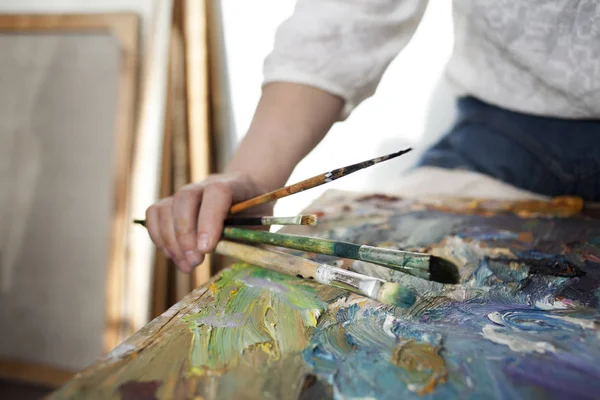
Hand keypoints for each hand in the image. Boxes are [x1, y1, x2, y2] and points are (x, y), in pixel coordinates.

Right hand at [144, 172, 271, 271]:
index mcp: (232, 185)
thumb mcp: (260, 224)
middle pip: (184, 200)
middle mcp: (204, 185)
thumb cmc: (253, 213)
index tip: (207, 249)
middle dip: (186, 236)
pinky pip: (154, 214)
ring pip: (165, 209)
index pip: (216, 193)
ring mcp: (185, 193)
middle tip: (195, 263)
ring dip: (171, 242)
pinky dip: (158, 237)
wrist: (244, 193)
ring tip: (187, 266)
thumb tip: (232, 257)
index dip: (208, 221)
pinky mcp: (171, 203)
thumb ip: (246, 237)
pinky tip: (173, 255)